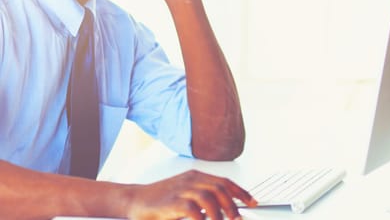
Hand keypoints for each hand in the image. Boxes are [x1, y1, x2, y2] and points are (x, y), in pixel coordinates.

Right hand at [128, 169, 256, 219]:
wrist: (134, 201)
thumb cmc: (160, 201)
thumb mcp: (184, 196)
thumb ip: (203, 200)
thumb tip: (224, 211)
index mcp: (196, 176)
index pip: (224, 181)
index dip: (240, 192)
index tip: (252, 202)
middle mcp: (191, 180)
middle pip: (220, 188)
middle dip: (233, 204)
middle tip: (238, 219)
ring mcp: (182, 189)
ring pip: (210, 197)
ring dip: (221, 213)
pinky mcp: (173, 202)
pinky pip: (194, 210)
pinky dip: (203, 219)